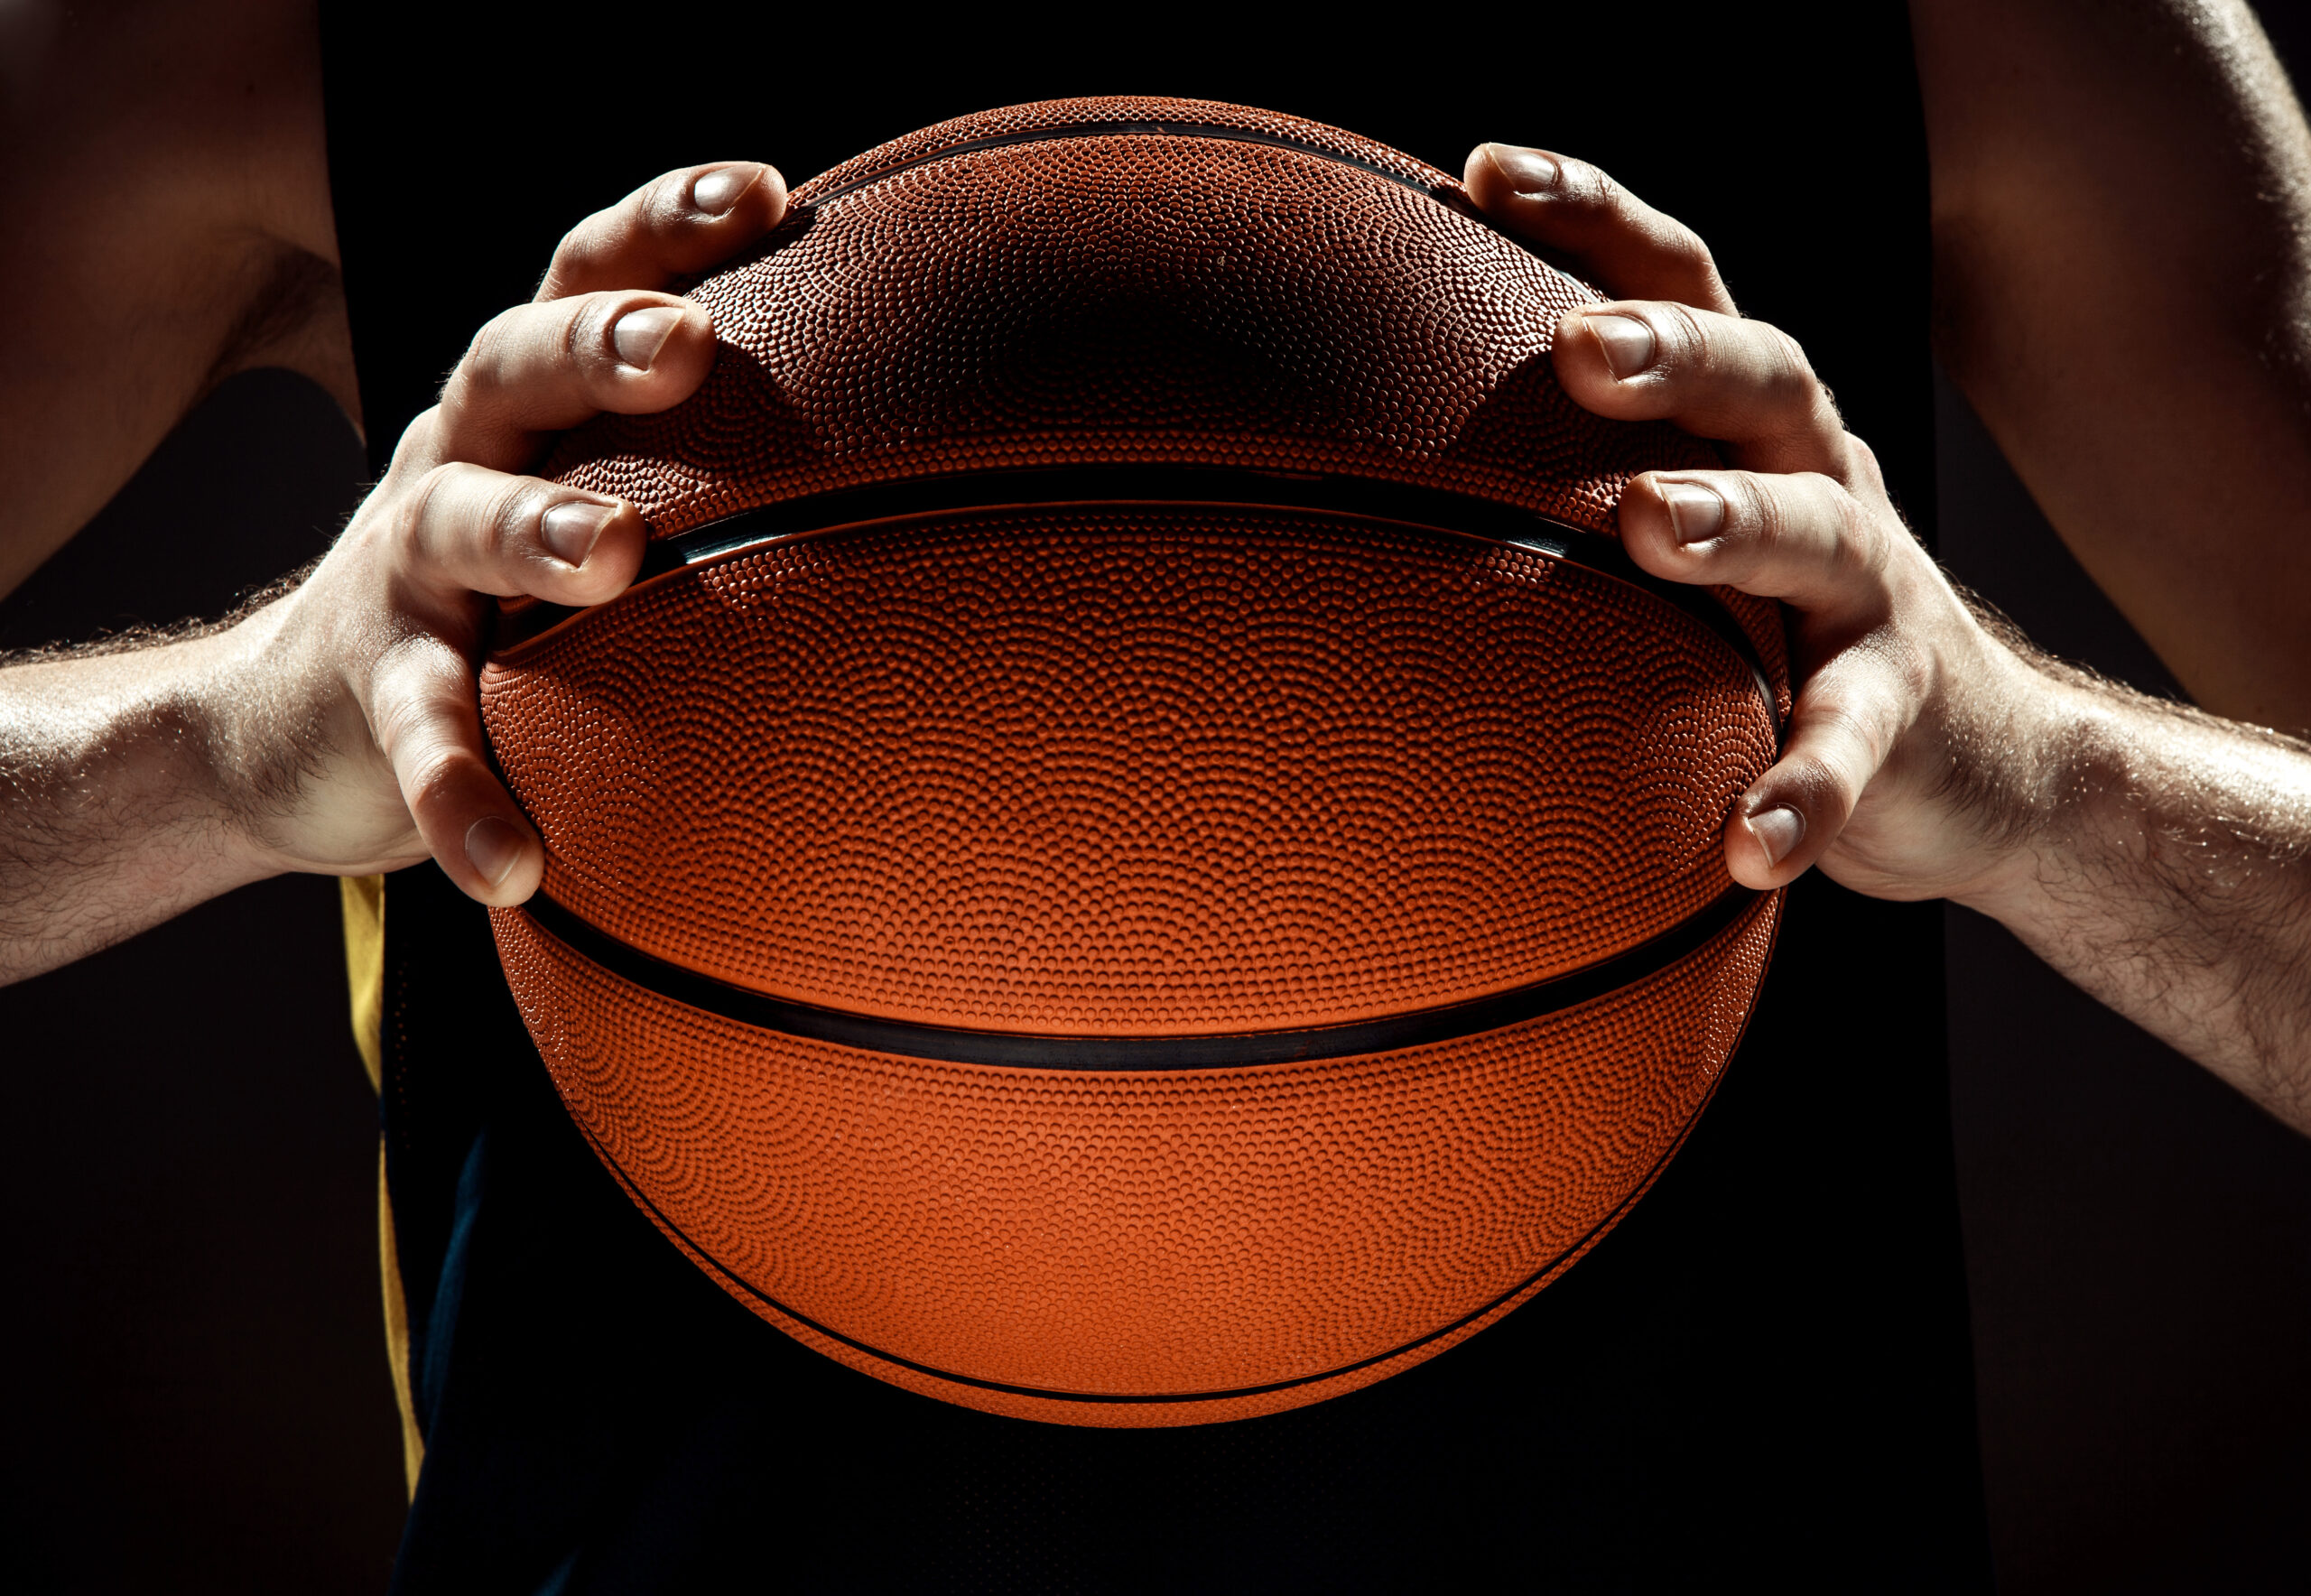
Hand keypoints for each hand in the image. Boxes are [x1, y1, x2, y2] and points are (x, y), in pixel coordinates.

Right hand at [221, 159, 787, 904]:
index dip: (664, 223)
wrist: (297, 721)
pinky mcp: (369, 690)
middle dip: (597, 341)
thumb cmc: (504, 604)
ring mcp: (405, 573)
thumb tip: (931, 486)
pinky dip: (459, 792)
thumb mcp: (588, 510)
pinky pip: (417, 735)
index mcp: (530, 407)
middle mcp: (460, 455)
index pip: (586, 277)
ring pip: (454, 524)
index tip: (771, 193)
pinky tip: (514, 866)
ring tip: (609, 556)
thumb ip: (706, 485)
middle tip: (686, 344)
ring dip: (530, 530)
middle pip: (511, 363)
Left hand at [1464, 142, 2048, 908]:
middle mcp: (1820, 475)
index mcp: (1752, 423)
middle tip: (1575, 347)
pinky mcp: (1904, 715)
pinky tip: (1747, 843)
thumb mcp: (1694, 537)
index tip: (1485, 173)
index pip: (1681, 284)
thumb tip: (1358, 480)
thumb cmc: (1777, 626)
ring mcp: (1872, 592)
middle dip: (1672, 351)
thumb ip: (1576, 490)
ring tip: (1657, 526)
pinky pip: (1853, 742)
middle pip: (1763, 376)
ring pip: (1819, 532)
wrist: (1982, 761)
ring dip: (1738, 521)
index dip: (1596, 217)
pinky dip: (1804, 785)